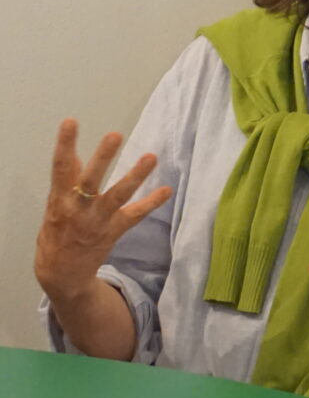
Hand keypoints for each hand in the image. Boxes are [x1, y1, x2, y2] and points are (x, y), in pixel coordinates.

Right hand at [35, 118, 171, 302]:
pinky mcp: (113, 231)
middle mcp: (78, 209)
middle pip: (90, 180)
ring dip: (135, 176)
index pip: (60, 167)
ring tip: (151, 157)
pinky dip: (151, 202)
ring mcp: (97, 221)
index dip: (64, 144)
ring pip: (118, 195)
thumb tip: (73, 154)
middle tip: (115, 135)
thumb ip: (65, 181)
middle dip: (102, 157)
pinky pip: (135, 215)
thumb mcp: (54, 205)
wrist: (62, 275)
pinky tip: (166, 190)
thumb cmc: (56, 234)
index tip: (70, 122)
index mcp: (59, 199)